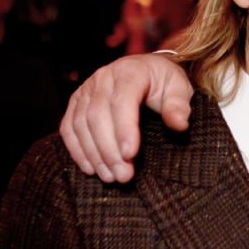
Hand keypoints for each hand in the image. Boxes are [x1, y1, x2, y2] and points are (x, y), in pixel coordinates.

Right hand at [59, 53, 193, 182]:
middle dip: (109, 149)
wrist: (147, 71)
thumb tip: (179, 124)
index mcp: (129, 72)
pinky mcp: (76, 103)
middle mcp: (103, 78)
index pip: (122, 100)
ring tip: (110, 177)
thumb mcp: (180, 88)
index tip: (130, 154)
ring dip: (93, 154)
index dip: (124, 128)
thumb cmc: (164, 82)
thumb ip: (179, 105)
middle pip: (97, 115)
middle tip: (123, 175)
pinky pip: (69, 127)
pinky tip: (91, 168)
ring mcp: (85, 90)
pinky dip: (77, 150)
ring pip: (80, 124)